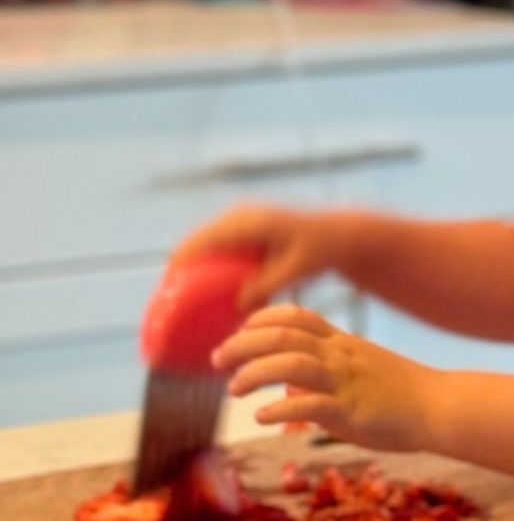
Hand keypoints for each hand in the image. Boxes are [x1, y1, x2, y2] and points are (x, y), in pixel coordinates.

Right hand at [174, 204, 347, 310]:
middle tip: (168, 302)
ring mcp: (238, 218)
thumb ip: (267, 285)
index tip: (166, 290)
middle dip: (180, 270)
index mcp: (248, 222)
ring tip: (179, 299)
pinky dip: (208, 264)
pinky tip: (204, 289)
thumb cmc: (322, 251)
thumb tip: (238, 305)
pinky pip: (215, 245)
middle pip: (195, 242)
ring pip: (202, 244)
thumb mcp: (296, 269)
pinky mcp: (242, 227)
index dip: (180, 264)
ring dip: (192, 267)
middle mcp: (238, 215)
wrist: (340, 234)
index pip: (201, 241)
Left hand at [215, 305, 437, 452]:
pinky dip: (278, 410)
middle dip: (242, 344)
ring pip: (290, 363)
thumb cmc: (402, 395)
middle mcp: (340, 356)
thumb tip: (288, 392)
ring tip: (235, 388)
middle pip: (282, 335)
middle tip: (217, 360)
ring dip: (253, 373)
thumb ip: (322, 377)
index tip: (238, 333)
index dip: (260, 320)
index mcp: (342, 343)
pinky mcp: (352, 410)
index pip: (295, 317)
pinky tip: (262, 418)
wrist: (441, 407)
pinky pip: (309, 404)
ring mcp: (345, 381)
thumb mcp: (360, 373)